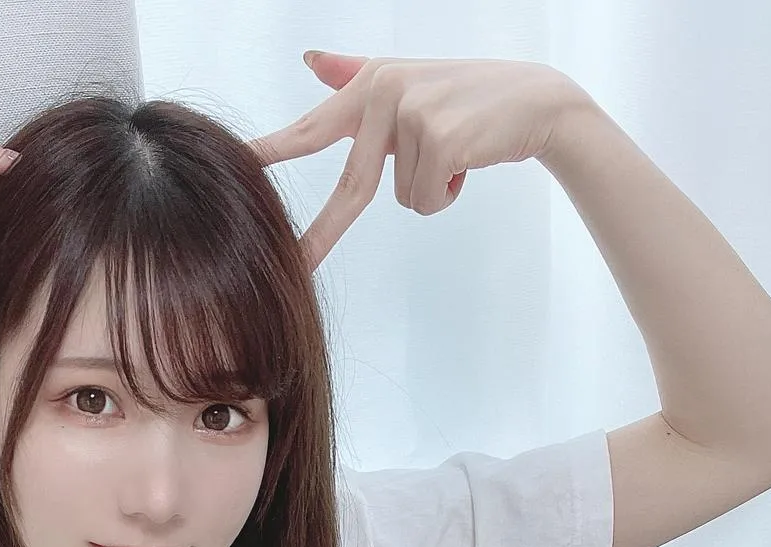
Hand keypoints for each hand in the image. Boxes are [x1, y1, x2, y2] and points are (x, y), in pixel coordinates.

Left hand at [250, 52, 586, 270]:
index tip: (234, 171)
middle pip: (350, 186)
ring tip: (455, 155)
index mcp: (369, 84)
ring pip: (400, 199)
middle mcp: (382, 93)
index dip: (269, 153)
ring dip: (431, 189)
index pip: (309, 128)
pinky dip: (448, 192)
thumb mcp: (408, 80)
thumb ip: (355, 75)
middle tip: (299, 263)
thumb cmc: (470, 98)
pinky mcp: (437, 138)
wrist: (536, 100)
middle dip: (325, 233)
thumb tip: (311, 60)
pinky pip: (426, 200)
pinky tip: (468, 161)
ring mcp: (410, 114)